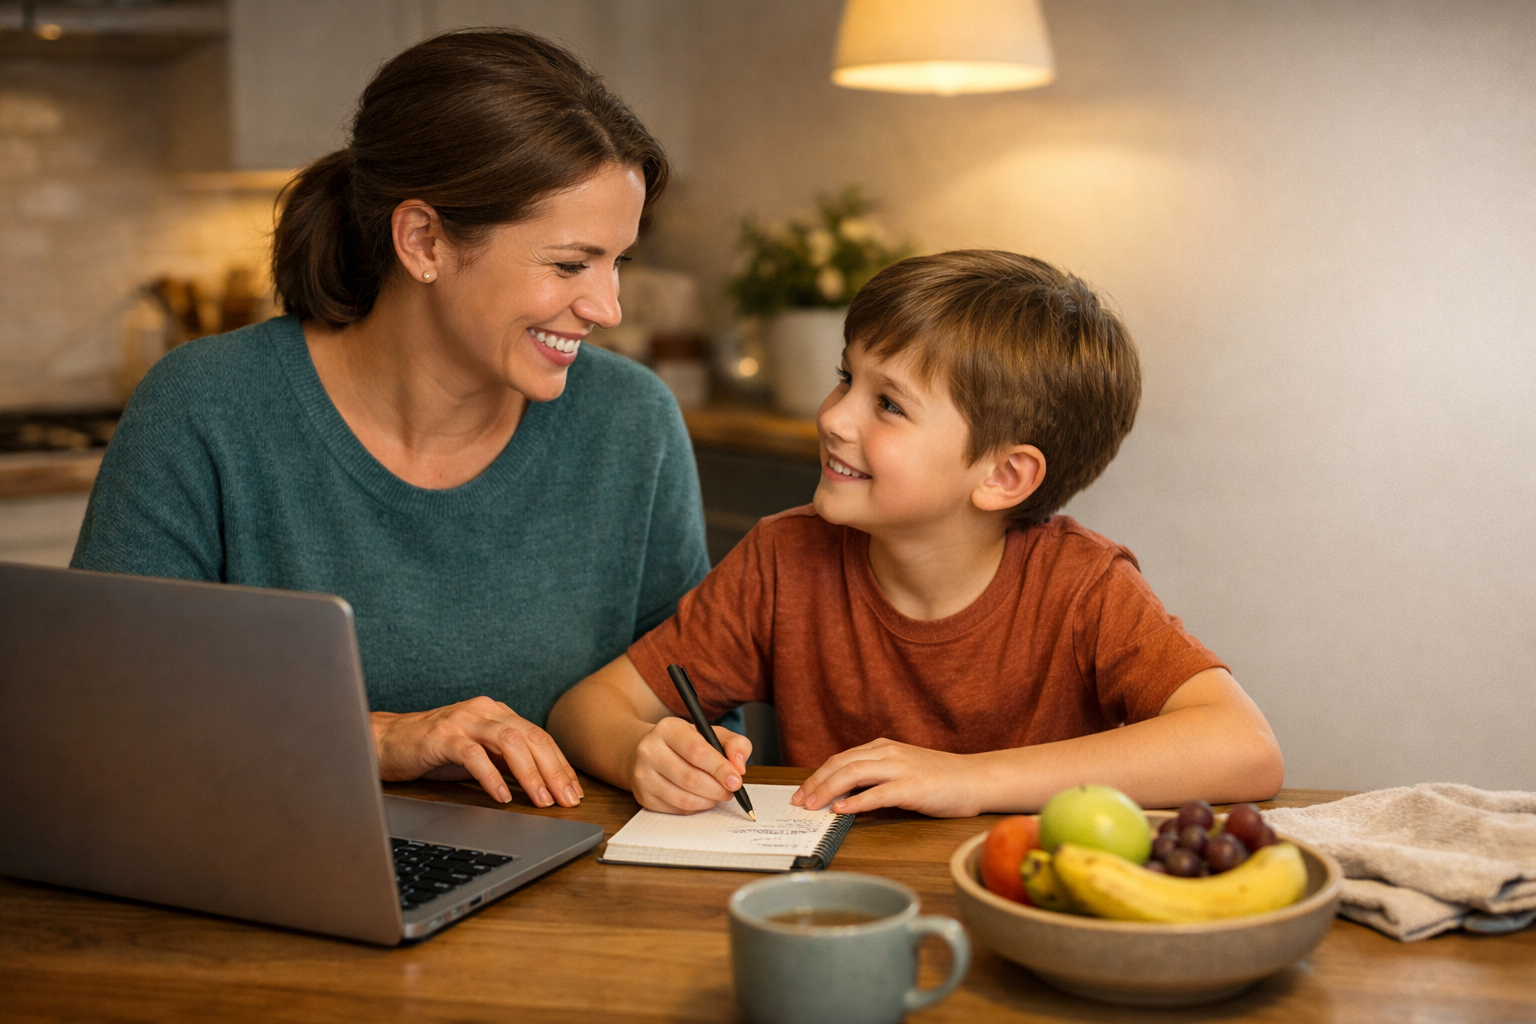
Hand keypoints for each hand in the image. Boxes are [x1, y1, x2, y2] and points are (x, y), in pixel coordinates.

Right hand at [371, 696, 584, 807]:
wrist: (386, 741)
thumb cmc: (434, 749)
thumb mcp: (478, 754)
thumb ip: (506, 761)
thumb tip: (542, 784)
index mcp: (497, 713)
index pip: (539, 736)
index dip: (560, 764)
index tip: (574, 790)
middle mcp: (485, 711)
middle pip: (531, 737)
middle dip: (554, 770)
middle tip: (567, 799)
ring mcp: (463, 721)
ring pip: (508, 741)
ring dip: (530, 773)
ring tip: (541, 800)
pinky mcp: (441, 737)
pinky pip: (473, 755)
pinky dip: (491, 776)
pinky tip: (502, 796)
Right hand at [628, 716, 752, 814]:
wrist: (651, 751)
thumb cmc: (686, 743)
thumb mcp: (711, 733)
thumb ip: (734, 744)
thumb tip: (739, 767)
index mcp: (668, 728)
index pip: (696, 751)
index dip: (719, 768)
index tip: (736, 780)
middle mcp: (650, 750)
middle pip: (690, 778)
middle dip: (717, 788)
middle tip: (731, 790)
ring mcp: (643, 775)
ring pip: (683, 798)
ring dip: (708, 801)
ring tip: (718, 794)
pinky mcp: (643, 796)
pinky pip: (677, 809)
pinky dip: (696, 807)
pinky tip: (701, 798)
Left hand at [791, 739, 986, 817]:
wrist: (975, 779)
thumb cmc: (940, 779)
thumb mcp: (902, 769)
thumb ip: (876, 776)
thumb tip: (844, 795)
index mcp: (883, 748)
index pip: (841, 759)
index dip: (818, 775)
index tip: (802, 792)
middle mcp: (888, 753)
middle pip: (841, 764)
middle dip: (816, 783)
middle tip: (799, 802)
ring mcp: (901, 768)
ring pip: (854, 774)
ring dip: (828, 790)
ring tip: (813, 806)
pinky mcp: (913, 787)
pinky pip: (878, 793)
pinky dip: (857, 802)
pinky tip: (842, 810)